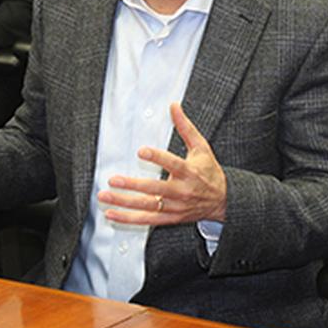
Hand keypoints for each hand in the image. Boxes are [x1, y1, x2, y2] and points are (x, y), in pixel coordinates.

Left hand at [98, 102, 226, 224]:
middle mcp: (181, 191)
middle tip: (113, 179)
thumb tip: (173, 106)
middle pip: (155, 189)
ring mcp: (174, 207)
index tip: (141, 151)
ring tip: (105, 196)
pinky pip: (146, 220)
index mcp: (190, 172)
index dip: (157, 158)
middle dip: (133, 185)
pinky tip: (111, 214)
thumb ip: (186, 127)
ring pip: (147, 207)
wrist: (222, 201)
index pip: (173, 164)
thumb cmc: (209, 171)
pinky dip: (128, 219)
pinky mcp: (169, 218)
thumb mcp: (201, 147)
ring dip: (124, 202)